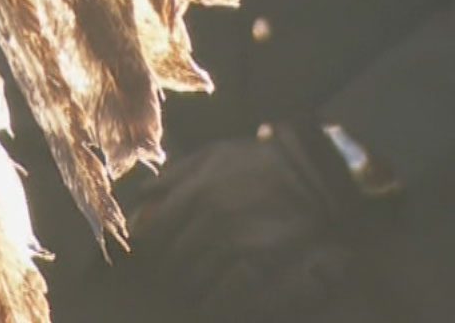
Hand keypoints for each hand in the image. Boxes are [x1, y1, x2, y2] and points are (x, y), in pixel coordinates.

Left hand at [128, 131, 357, 318]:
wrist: (310, 173)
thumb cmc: (256, 162)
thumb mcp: (212, 155)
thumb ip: (175, 175)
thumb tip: (144, 197)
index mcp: (195, 193)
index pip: (154, 233)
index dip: (145, 249)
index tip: (146, 257)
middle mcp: (210, 219)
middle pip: (172, 259)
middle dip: (165, 270)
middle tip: (164, 277)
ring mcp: (235, 242)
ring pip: (195, 277)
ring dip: (188, 285)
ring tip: (187, 287)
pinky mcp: (259, 260)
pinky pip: (226, 290)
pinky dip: (214, 297)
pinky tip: (211, 297)